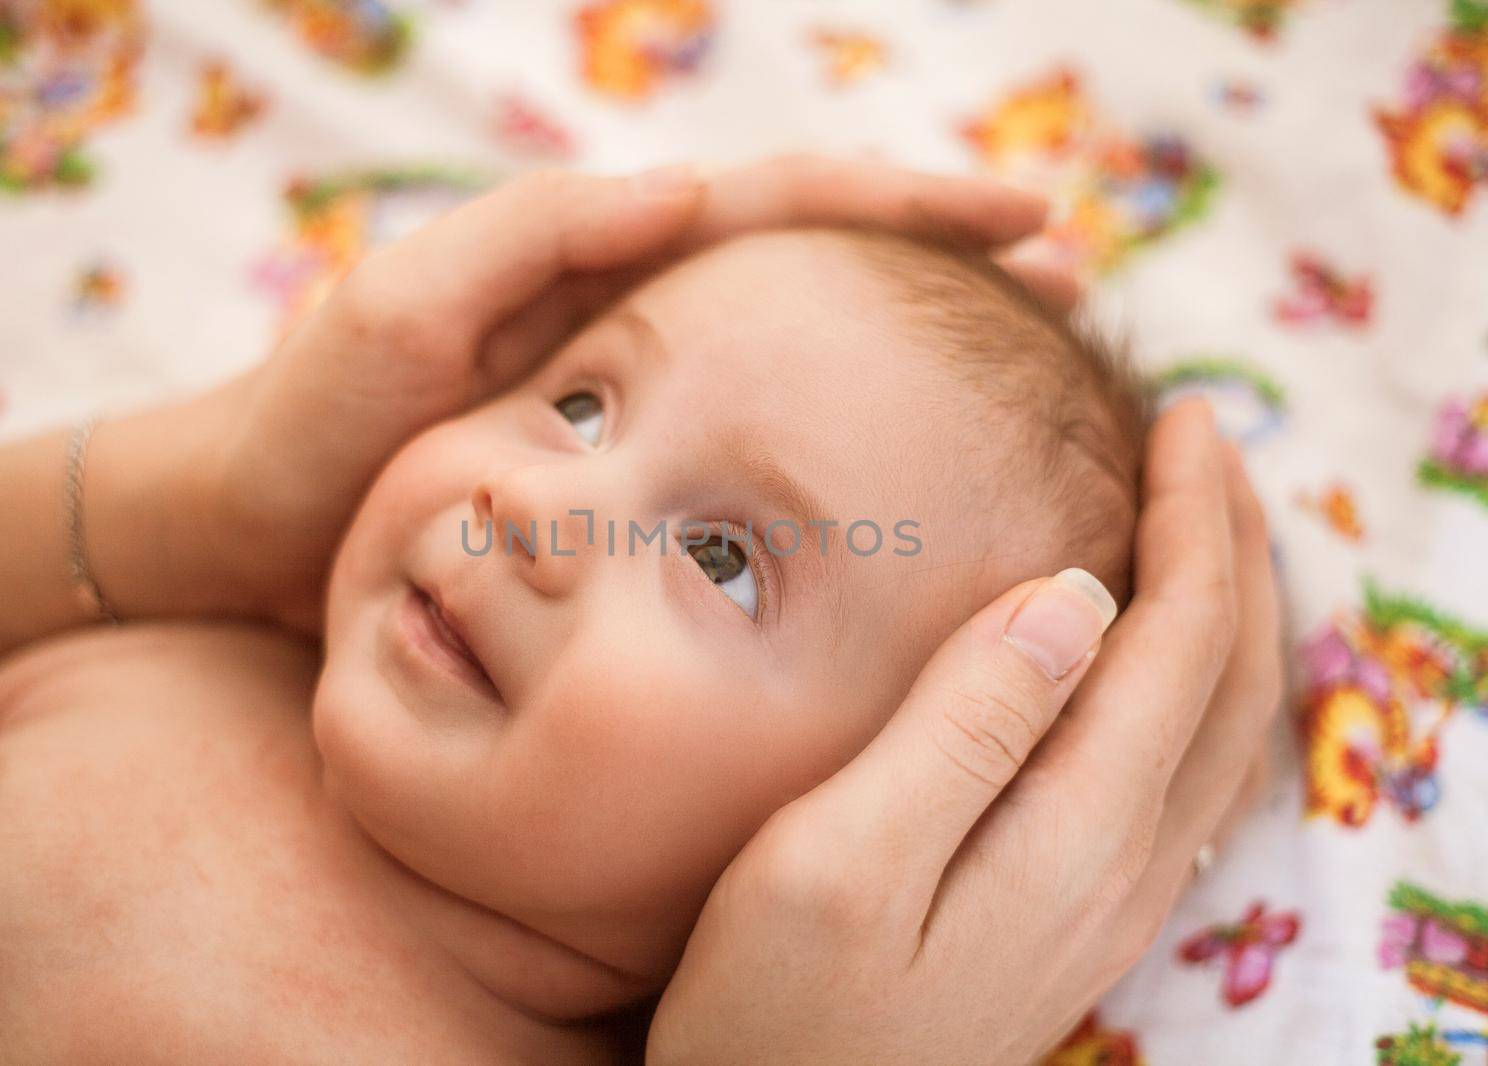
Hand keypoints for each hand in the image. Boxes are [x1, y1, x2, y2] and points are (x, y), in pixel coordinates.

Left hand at [171, 157, 1058, 633]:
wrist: (250, 537)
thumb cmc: (313, 421)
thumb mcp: (405, 309)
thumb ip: (536, 238)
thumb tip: (697, 189)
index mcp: (610, 262)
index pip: (789, 208)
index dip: (909, 210)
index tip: (1031, 222)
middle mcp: (644, 323)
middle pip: (829, 280)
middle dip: (952, 280)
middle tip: (1075, 297)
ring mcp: (645, 415)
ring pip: (811, 375)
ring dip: (917, 372)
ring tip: (1033, 393)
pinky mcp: (627, 497)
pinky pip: (758, 471)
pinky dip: (841, 468)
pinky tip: (900, 499)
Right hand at [645, 397, 1282, 1064]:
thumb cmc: (775, 1007)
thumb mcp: (838, 858)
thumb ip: (962, 725)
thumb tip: (1072, 595)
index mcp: (1074, 829)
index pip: (1178, 640)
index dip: (1196, 520)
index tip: (1180, 418)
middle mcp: (1122, 864)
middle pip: (1229, 677)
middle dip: (1235, 545)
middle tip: (1205, 441)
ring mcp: (1108, 898)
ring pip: (1218, 726)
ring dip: (1226, 609)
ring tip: (1198, 524)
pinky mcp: (1075, 915)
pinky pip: (1182, 768)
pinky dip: (1194, 679)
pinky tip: (1148, 659)